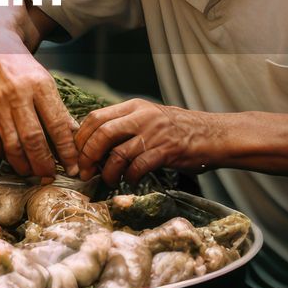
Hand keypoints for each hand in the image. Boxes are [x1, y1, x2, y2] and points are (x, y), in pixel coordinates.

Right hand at [0, 36, 78, 178]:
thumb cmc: (22, 68)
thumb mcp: (46, 82)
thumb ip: (58, 110)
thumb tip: (73, 138)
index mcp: (39, 85)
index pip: (56, 125)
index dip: (66, 150)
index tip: (73, 166)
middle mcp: (17, 95)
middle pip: (33, 139)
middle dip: (44, 163)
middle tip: (51, 177)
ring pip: (12, 144)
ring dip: (24, 165)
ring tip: (33, 174)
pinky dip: (4, 155)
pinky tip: (14, 161)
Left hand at [75, 99, 213, 186]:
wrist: (211, 134)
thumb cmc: (175, 130)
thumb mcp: (147, 118)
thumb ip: (123, 126)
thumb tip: (92, 145)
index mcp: (133, 106)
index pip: (95, 117)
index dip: (81, 138)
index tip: (76, 154)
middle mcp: (141, 117)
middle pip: (102, 133)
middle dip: (87, 155)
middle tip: (84, 171)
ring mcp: (154, 133)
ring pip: (118, 153)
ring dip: (107, 172)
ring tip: (107, 180)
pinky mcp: (165, 151)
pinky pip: (138, 167)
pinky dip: (130, 177)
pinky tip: (131, 181)